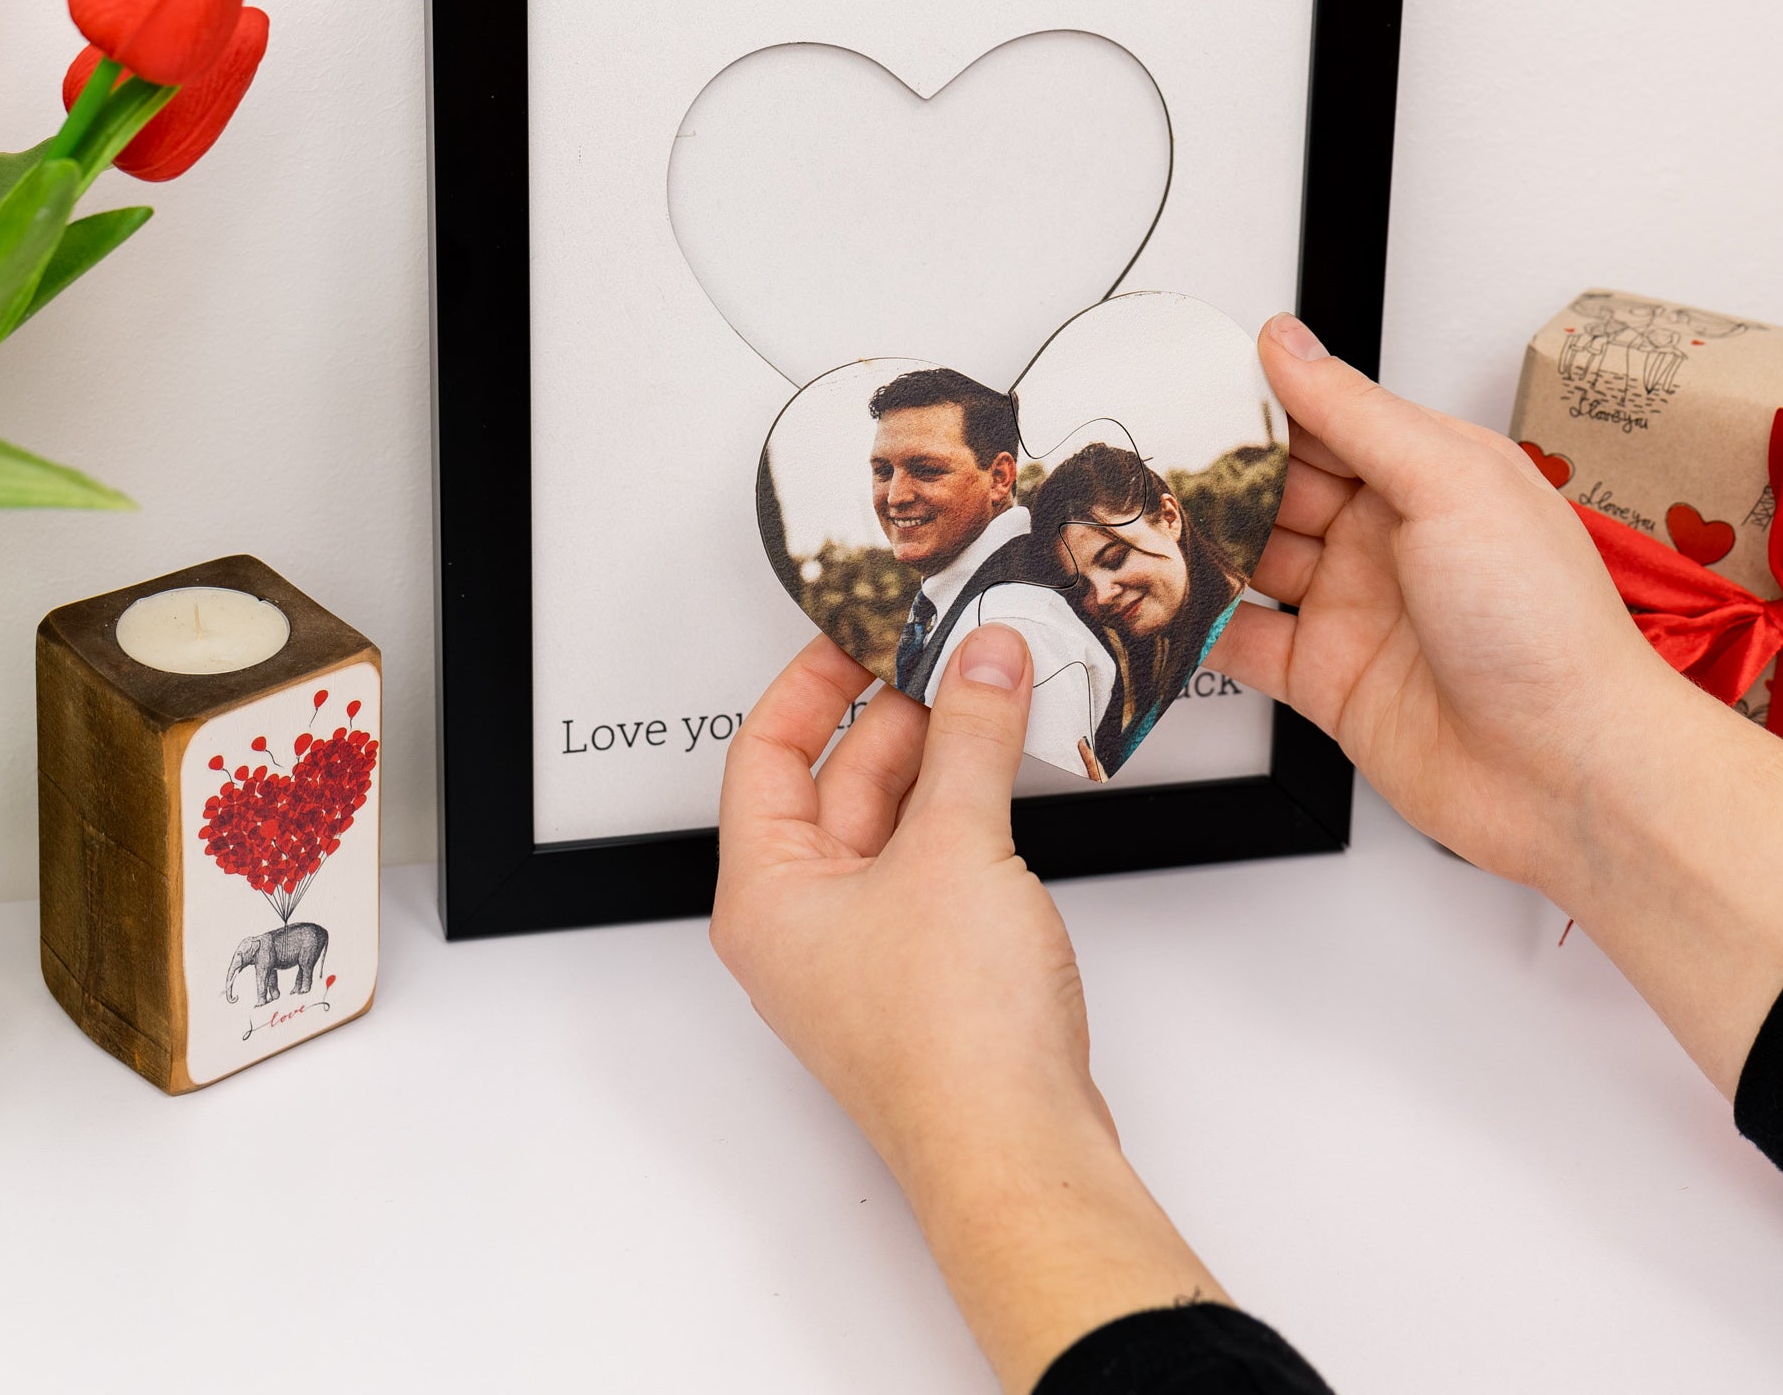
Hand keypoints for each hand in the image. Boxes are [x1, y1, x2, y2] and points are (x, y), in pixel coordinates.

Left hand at [714, 626, 1224, 1391]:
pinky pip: (935, 863)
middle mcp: (804, 924)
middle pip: (835, 782)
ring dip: (942, 759)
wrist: (1018, 1152)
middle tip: (952, 653)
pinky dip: (967, 811)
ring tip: (993, 695)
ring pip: (893, 822)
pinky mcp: (927, 975)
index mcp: (766, 893)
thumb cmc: (950, 1044)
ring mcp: (866, 953)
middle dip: (898, 714)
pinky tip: (1008, 774)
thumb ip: (971, 737)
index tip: (861, 631)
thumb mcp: (955, 849)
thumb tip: (980, 660)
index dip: (812, 683)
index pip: (764, 753)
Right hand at [1213, 314, 1782, 1092]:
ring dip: (1203, 546)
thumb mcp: (1450, 483)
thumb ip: (1354, 413)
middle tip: (1149, 460)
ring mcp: (1356, 610)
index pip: (1324, 420)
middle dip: (1217, 476)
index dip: (1259, 404)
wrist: (1570, 771)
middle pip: (1278, 490)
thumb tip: (1289, 344)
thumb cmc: (1546, 626)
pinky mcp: (1329, 680)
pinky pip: (1246, 643)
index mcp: (1429, 476)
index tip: (1192, 385)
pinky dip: (1204, 626)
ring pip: (1254, 562)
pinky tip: (1169, 604)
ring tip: (1142, 526)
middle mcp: (1389, 539)